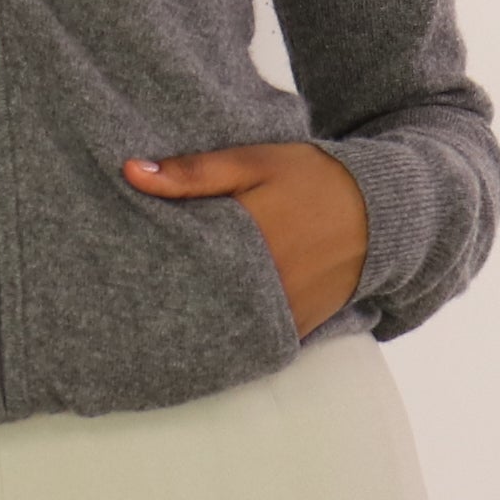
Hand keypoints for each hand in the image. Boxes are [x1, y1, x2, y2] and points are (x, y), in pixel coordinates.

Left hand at [122, 143, 369, 339]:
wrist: (381, 210)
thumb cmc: (311, 176)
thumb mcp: (253, 161)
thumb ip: (193, 172)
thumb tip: (129, 172)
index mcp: (251, 238)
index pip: (185, 263)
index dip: (149, 270)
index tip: (118, 270)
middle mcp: (268, 283)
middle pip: (200, 301)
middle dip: (166, 300)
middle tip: (126, 299)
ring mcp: (287, 311)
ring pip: (226, 326)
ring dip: (197, 320)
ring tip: (155, 317)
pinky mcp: (301, 327)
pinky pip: (256, 338)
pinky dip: (231, 332)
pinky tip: (204, 325)